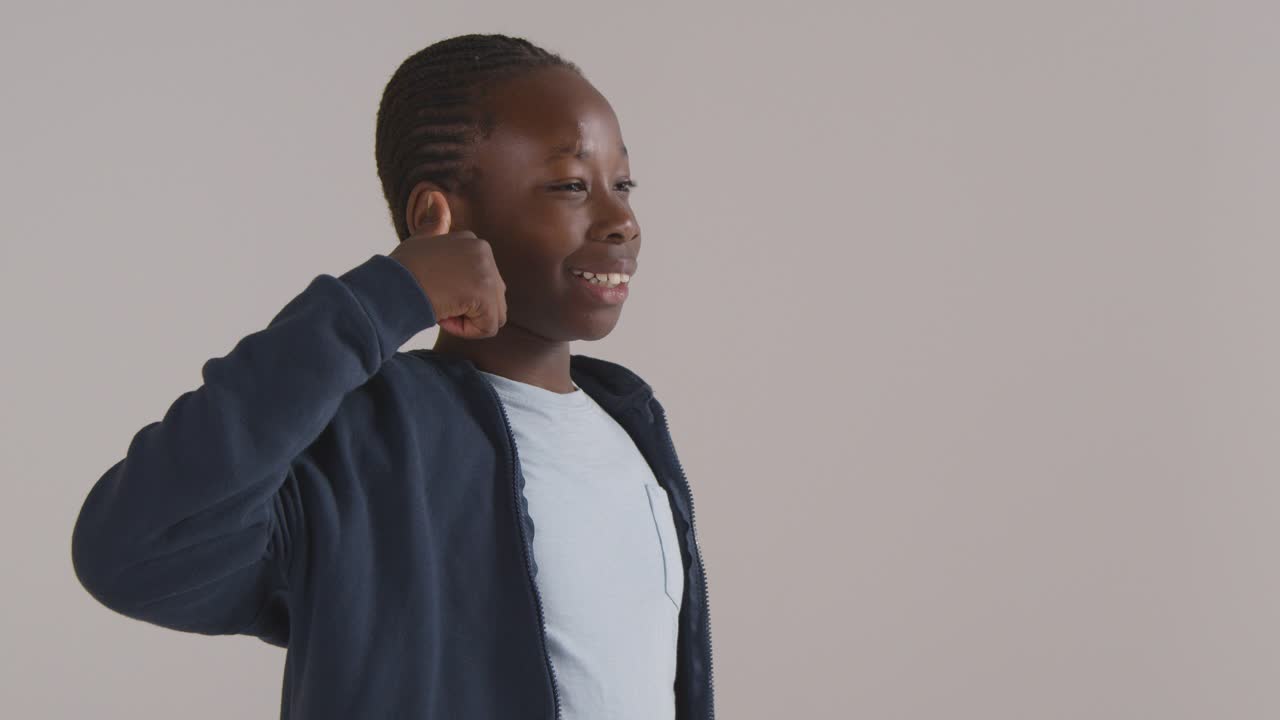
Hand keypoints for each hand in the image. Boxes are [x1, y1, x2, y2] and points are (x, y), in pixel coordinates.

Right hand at [388, 192, 507, 338]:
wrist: (391, 285)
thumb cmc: (401, 269)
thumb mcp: (420, 240)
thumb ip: (433, 223)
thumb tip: (435, 195)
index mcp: (473, 241)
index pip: (481, 282)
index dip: (457, 294)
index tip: (432, 288)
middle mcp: (484, 251)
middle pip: (492, 299)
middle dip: (466, 308)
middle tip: (437, 299)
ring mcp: (487, 271)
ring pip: (492, 315)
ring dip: (466, 320)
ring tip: (441, 305)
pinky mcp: (485, 293)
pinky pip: (488, 327)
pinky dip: (465, 330)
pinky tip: (444, 314)